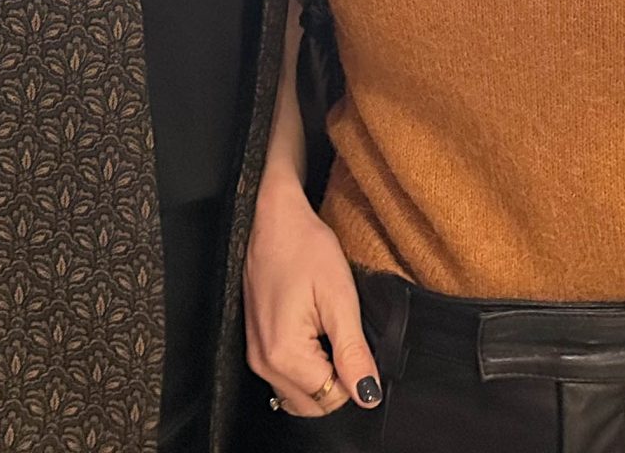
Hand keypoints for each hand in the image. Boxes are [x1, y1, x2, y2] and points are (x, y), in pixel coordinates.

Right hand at [245, 186, 380, 417]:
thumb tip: (368, 395)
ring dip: (322, 377)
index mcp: (284, 354)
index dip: (355, 379)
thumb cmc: (304, 248)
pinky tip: (315, 336)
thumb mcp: (340, 298)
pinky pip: (286, 378)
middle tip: (345, 338)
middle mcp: (264, 363)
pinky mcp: (257, 345)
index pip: (332, 399)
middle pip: (314, 404)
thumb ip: (353, 352)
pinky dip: (307, 369)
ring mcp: (256, 356)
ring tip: (330, 333)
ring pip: (299, 395)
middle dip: (338, 383)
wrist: (274, 220)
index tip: (358, 346)